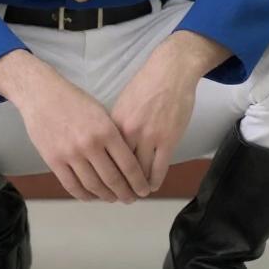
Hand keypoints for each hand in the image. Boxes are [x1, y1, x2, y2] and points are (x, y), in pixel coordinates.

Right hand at [0, 50, 150, 203]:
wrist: (40, 93)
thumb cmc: (71, 99)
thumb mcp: (100, 112)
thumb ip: (114, 136)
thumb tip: (127, 163)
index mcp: (105, 130)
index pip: (129, 166)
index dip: (139, 183)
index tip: (143, 191)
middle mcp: (89, 144)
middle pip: (113, 180)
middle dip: (125, 194)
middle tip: (130, 199)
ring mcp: (70, 153)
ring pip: (94, 187)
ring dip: (106, 196)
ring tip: (112, 198)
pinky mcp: (53, 160)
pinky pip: (72, 186)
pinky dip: (84, 195)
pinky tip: (91, 195)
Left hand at [110, 31, 229, 190]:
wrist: (169, 73)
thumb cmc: (145, 86)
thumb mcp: (122, 104)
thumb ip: (115, 125)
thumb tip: (109, 144)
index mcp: (112, 122)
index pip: (102, 155)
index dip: (101, 171)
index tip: (100, 182)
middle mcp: (127, 132)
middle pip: (118, 167)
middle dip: (117, 184)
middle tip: (117, 196)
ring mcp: (148, 137)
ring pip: (138, 172)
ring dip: (136, 187)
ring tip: (134, 194)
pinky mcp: (167, 141)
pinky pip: (158, 169)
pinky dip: (153, 181)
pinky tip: (150, 187)